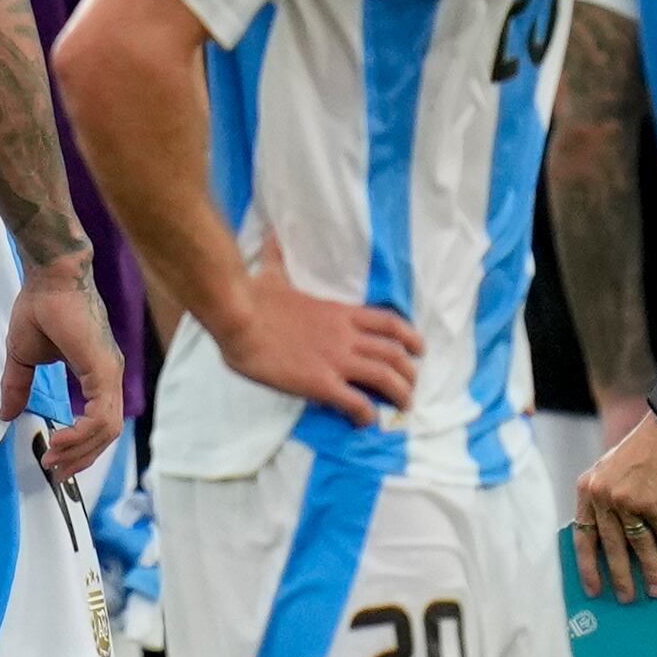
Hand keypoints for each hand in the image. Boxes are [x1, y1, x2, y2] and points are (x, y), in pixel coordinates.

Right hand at [8, 253, 126, 478]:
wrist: (50, 276)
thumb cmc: (39, 307)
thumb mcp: (23, 356)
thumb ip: (19, 387)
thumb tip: (6, 415)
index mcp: (97, 372)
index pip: (98, 421)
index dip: (79, 445)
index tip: (54, 458)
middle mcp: (109, 376)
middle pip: (106, 433)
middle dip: (81, 457)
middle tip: (55, 472)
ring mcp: (110, 374)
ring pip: (107, 429)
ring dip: (81, 450)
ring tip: (54, 458)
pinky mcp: (104, 370)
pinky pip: (101, 415)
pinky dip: (82, 433)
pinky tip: (60, 439)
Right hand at [200, 231, 419, 425]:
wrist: (238, 317)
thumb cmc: (253, 296)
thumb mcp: (272, 274)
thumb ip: (278, 259)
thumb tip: (270, 236)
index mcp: (339, 313)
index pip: (389, 323)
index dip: (410, 337)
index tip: (418, 350)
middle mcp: (346, 336)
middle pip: (395, 354)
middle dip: (410, 373)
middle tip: (410, 386)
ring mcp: (336, 360)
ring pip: (386, 378)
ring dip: (400, 394)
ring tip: (402, 407)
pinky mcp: (321, 383)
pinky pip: (356, 403)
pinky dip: (367, 414)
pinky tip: (364, 421)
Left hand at [573, 411, 656, 599]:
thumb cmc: (647, 450)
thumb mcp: (615, 472)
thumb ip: (613, 501)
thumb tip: (625, 543)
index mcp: (587, 488)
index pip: (582, 533)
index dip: (587, 563)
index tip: (591, 586)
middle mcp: (602, 495)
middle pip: (609, 546)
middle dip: (619, 576)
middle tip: (625, 598)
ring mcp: (626, 498)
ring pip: (638, 545)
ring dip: (651, 571)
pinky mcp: (654, 500)